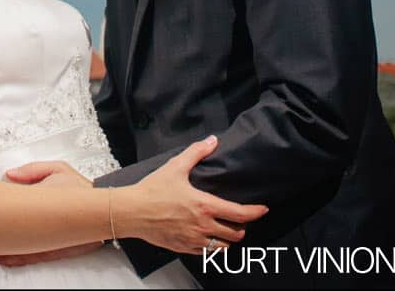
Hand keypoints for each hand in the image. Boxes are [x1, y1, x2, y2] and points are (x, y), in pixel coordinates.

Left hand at [0, 161, 99, 267]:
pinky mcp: (65, 249)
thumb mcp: (58, 170)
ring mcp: (60, 240)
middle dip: (6, 243)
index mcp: (50, 201)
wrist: (108, 208)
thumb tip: (9, 174)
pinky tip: (13, 260)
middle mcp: (55, 224)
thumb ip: (33, 170)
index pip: (22, 209)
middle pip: (26, 236)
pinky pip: (42, 257)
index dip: (4, 216)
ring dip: (14, 255)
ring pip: (32, 251)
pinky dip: (26, 259)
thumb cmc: (80, 188)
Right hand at [126, 136, 268, 254]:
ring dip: (228, 239)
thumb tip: (212, 141)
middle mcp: (203, 226)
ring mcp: (194, 240)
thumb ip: (196, 152)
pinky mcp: (184, 248)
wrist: (132, 212)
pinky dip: (212, 247)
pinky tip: (208, 238)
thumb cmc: (152, 190)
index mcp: (204, 206)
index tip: (262, 209)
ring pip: (223, 247)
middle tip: (240, 220)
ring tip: (226, 230)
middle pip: (236, 234)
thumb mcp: (175, 167)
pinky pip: (206, 253)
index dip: (255, 212)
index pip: (240, 213)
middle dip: (242, 227)